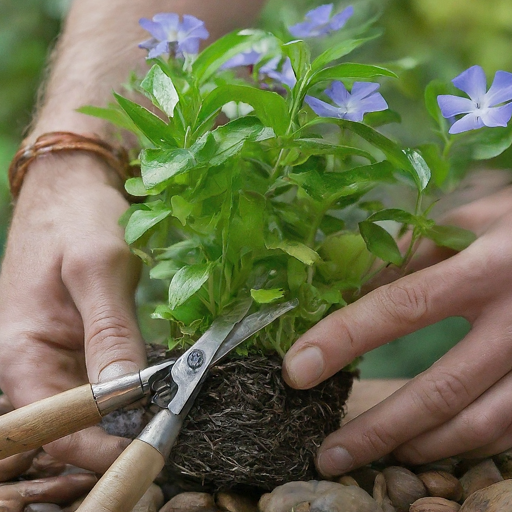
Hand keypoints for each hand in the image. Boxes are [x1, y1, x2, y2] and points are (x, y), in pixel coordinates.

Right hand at [0, 152, 146, 472]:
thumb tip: (125, 395)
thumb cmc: (77, 219)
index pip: (56, 426)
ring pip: (89, 405)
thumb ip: (109, 331)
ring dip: (126, 415)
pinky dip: (126, 389)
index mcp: (19, 352)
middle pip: (73, 423)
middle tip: (169, 434)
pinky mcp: (76, 343)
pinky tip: (156, 387)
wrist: (73, 190)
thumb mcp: (97, 269)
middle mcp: (30, 363)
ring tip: (170, 412)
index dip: (100, 448)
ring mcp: (54, 355)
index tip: (151, 450)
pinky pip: (99, 379)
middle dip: (119, 436)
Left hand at [283, 185, 511, 475]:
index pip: (402, 307)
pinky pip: (509, 428)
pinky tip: (430, 443)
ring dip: (419, 445)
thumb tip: (344, 291)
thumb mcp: (460, 226)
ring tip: (372, 455)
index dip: (345, 339)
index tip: (297, 370)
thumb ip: (403, 256)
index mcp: (486, 268)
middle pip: (441, 388)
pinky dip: (463, 444)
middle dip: (377, 428)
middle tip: (327, 454)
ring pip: (479, 422)